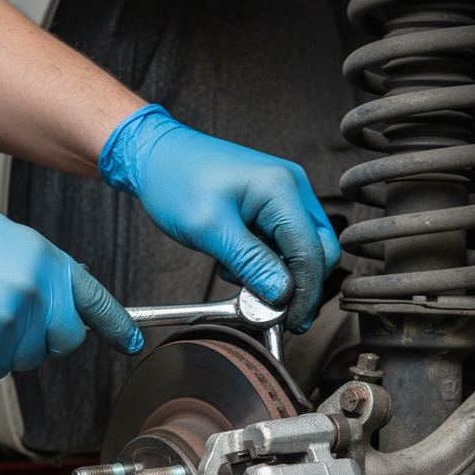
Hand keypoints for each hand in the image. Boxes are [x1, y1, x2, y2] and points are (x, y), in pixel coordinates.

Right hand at [0, 190, 141, 380]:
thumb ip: (39, 266)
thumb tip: (63, 290)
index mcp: (42, 260)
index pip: (94, 300)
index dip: (118, 325)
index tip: (131, 341)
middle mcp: (33, 292)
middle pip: (65, 340)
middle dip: (44, 337)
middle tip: (9, 317)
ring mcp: (9, 324)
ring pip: (26, 358)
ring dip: (4, 346)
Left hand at [98, 105, 339, 332]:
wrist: (155, 153)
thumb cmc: (175, 180)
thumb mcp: (209, 229)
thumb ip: (251, 263)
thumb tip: (283, 295)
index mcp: (282, 189)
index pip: (312, 252)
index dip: (305, 293)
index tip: (290, 322)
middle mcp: (292, 188)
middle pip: (320, 251)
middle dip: (300, 286)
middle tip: (274, 312)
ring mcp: (285, 194)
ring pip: (303, 249)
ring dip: (281, 275)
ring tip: (243, 280)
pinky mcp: (273, 204)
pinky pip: (285, 242)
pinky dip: (270, 263)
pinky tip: (240, 265)